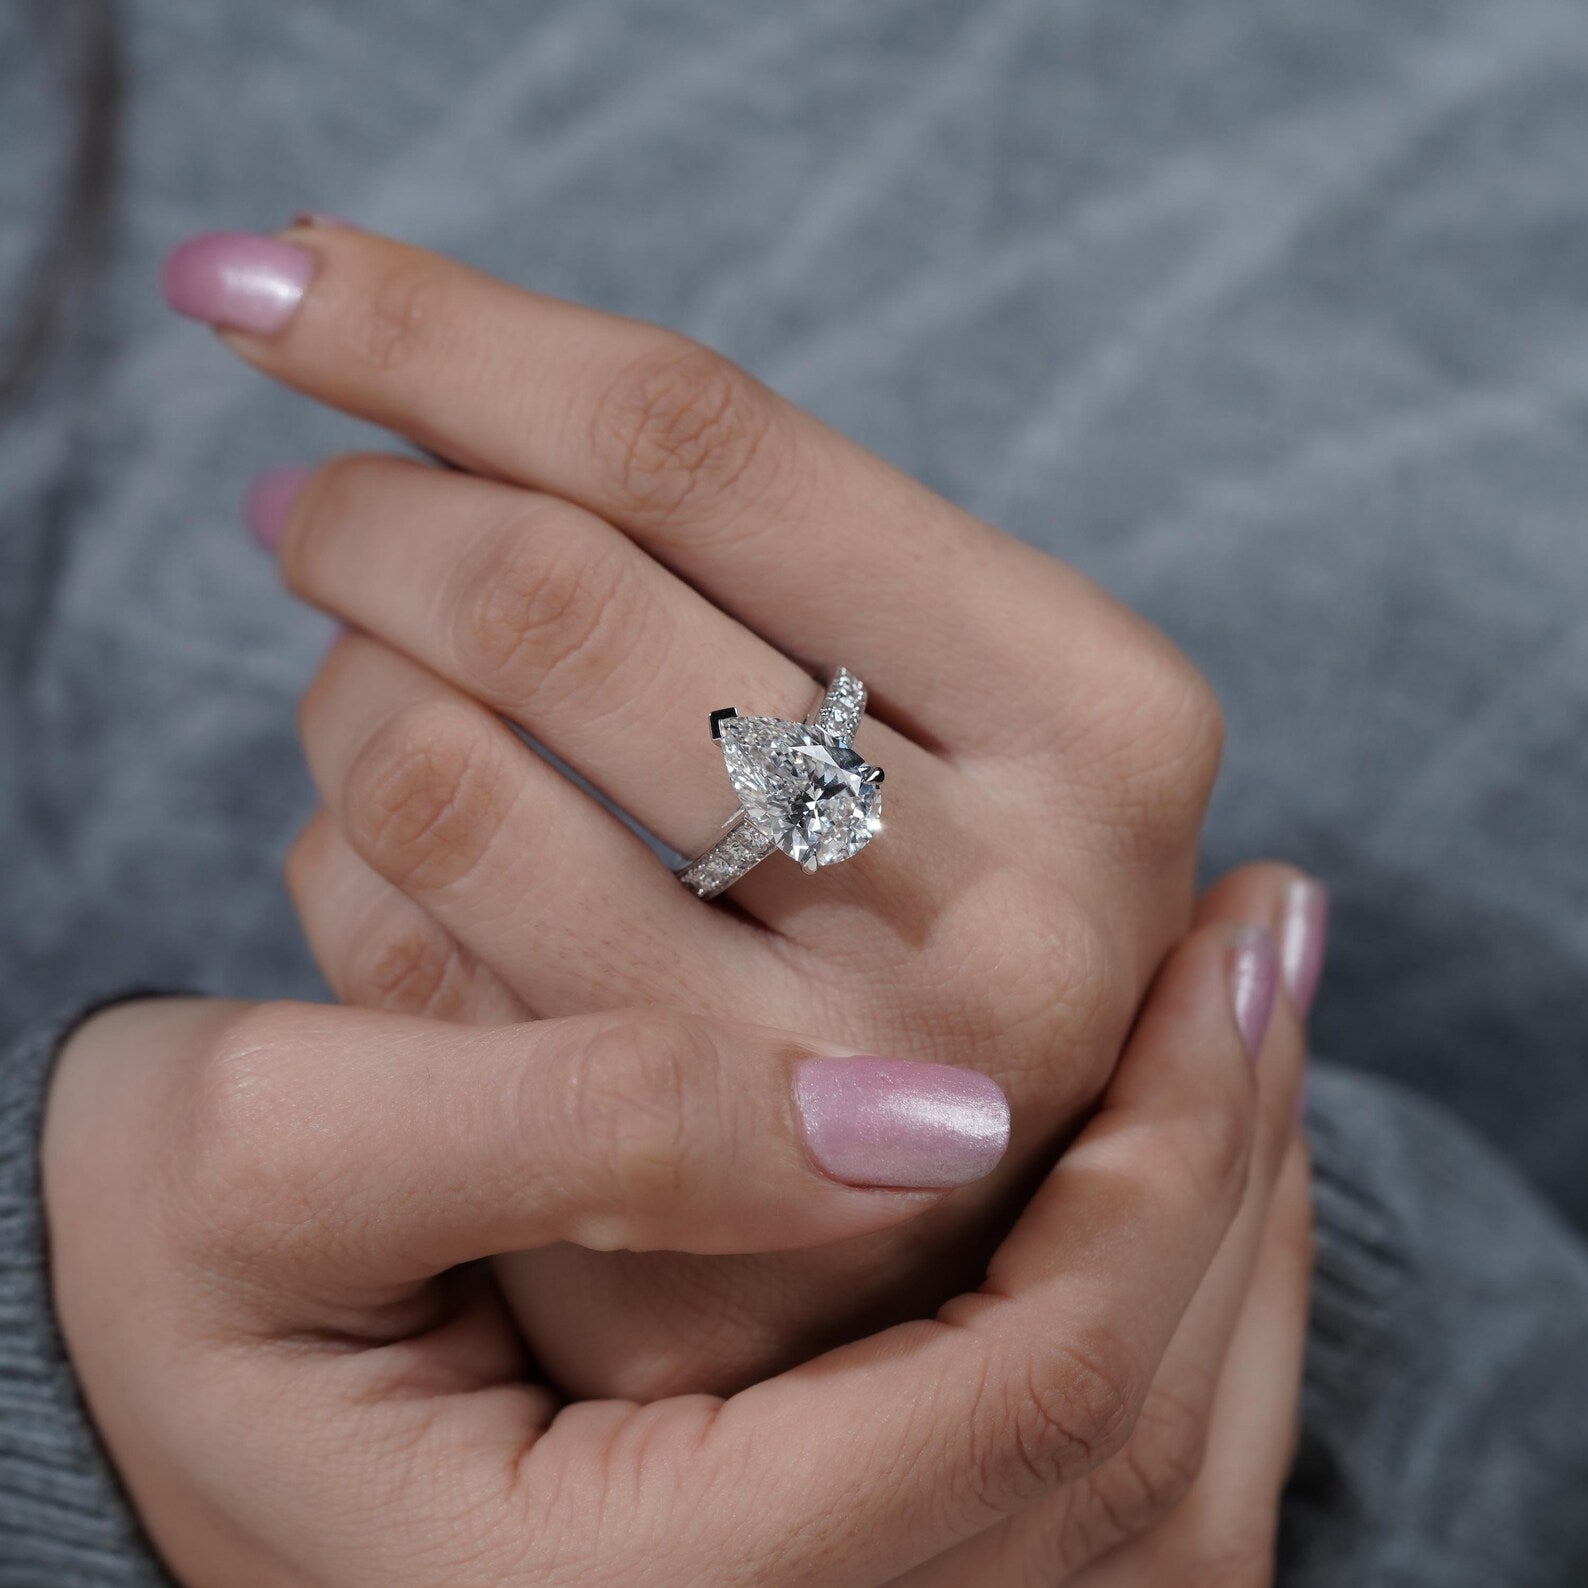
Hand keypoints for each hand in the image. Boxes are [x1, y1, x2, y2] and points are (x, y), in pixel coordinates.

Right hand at [44, 913, 1299, 1585]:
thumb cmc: (169, 1283)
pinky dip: (1167, 1291)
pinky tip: (1166, 1144)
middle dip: (1234, 1169)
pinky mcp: (818, 1576)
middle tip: (1264, 942)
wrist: (124, 1394)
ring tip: (1243, 1017)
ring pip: (1155, 1483)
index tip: (1213, 949)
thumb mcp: (273, 1169)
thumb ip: (570, 1132)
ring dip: (1224, 1222)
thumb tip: (923, 1111)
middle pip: (1142, 1461)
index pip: (1038, 1412)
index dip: (1159, 1169)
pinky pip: (1092, 1472)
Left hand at [162, 225, 1331, 1397]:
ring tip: (362, 663)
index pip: (700, 442)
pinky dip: (339, 846)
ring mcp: (849, 1080)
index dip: (445, 330)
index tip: (275, 272)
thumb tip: (377, 317)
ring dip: (342, 680)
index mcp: (1107, 713)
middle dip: (365, 513)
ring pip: (439, 770)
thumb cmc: (917, 874)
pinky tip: (376, 824)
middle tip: (308, 507)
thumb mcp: (918, 678)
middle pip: (553, 596)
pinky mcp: (687, 1197)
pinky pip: (400, 946)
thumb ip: (739, 524)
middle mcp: (1020, 908)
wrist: (937, 1187)